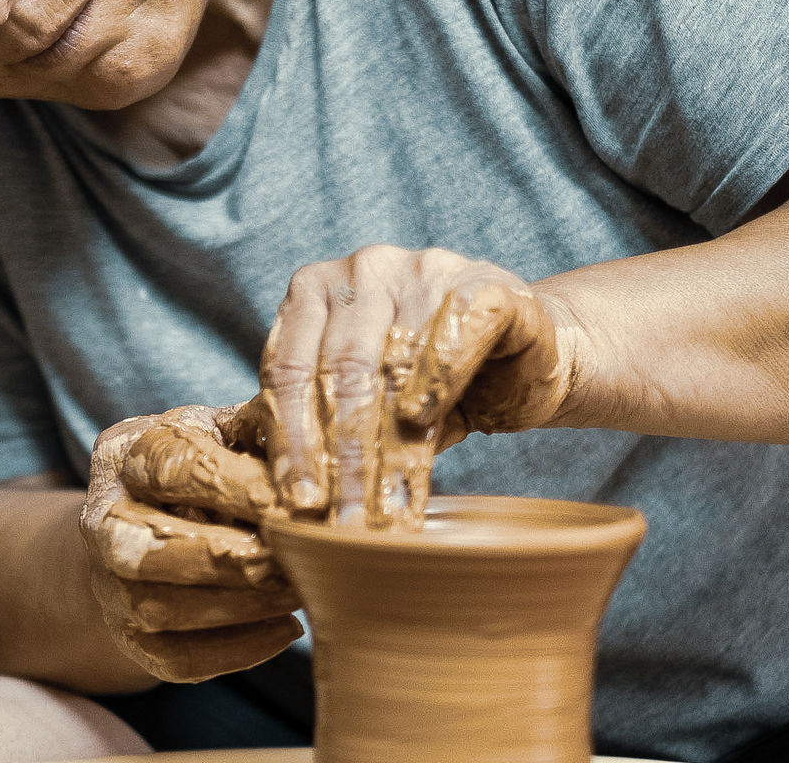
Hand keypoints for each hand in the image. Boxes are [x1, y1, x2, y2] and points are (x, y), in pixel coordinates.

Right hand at [79, 404, 303, 682]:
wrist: (152, 521)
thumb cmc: (205, 464)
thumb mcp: (224, 430)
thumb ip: (260, 427)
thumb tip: (319, 445)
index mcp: (123, 455)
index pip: (167, 469)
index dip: (232, 488)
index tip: (294, 504)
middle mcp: (100, 521)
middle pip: (145, 549)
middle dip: (229, 558)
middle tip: (297, 558)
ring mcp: (107, 584)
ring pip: (161, 608)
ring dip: (240, 605)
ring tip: (299, 590)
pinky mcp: (131, 637)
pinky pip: (178, 659)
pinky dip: (237, 650)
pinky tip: (286, 628)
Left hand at [242, 246, 582, 523]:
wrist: (529, 360)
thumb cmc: (434, 384)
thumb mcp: (367, 400)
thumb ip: (316, 418)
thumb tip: (259, 467)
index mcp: (316, 290)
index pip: (286, 369)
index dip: (288, 441)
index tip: (295, 502)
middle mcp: (362, 270)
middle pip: (335, 371)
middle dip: (335, 456)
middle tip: (337, 519)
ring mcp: (423, 268)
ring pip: (389, 361)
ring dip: (383, 441)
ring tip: (376, 503)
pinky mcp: (486, 283)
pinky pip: (454, 334)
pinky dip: (434, 382)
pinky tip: (419, 423)